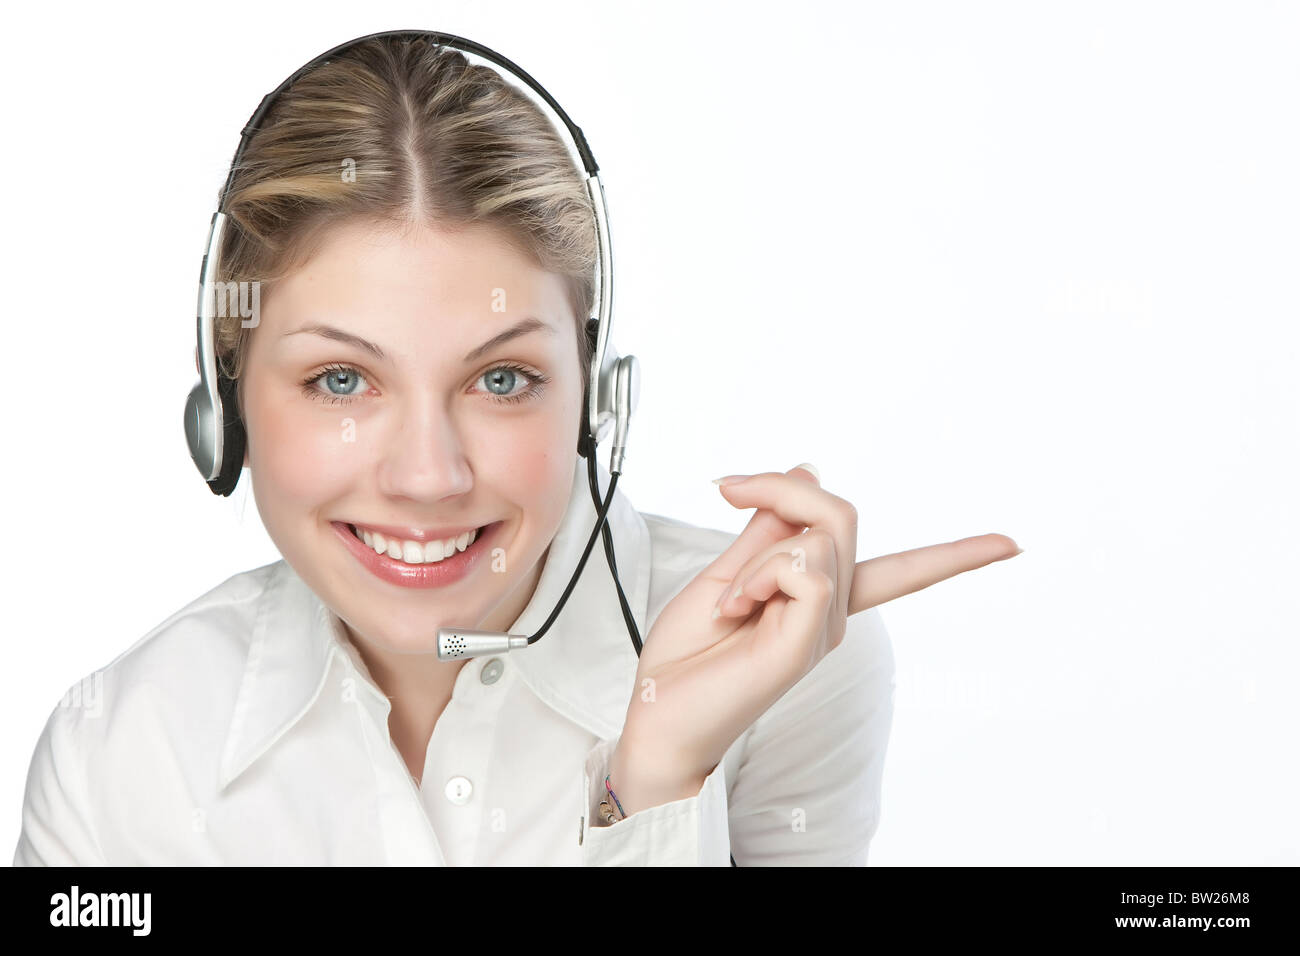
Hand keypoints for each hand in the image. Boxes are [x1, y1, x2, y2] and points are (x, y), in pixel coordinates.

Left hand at [609, 463, 1020, 811]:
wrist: (659, 712)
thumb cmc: (690, 655)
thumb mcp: (728, 571)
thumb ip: (770, 528)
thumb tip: (807, 469)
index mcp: (819, 598)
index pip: (902, 570)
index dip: (957, 555)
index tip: (1012, 544)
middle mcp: (833, 614)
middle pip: (840, 513)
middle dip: (783, 485)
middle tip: (729, 488)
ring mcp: (825, 629)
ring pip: (818, 535)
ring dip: (757, 551)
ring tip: (731, 597)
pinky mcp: (809, 642)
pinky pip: (805, 567)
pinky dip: (760, 572)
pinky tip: (739, 605)